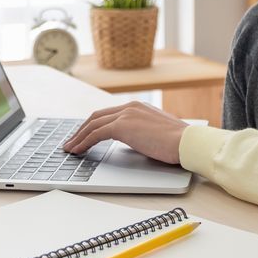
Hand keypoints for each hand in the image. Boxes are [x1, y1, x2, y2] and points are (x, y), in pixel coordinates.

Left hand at [62, 101, 188, 164]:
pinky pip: (95, 134)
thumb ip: (143, 132)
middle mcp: (130, 107)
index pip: (109, 114)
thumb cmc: (178, 143)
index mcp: (138, 107)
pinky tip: (77, 150)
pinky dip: (83, 142)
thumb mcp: (157, 132)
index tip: (85, 134)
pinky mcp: (122, 126)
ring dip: (78, 137)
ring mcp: (126, 115)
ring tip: (69, 148)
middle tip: (71, 140)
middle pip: (96, 116)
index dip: (94, 125)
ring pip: (92, 124)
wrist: (188, 143)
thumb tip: (135, 141)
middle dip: (81, 129)